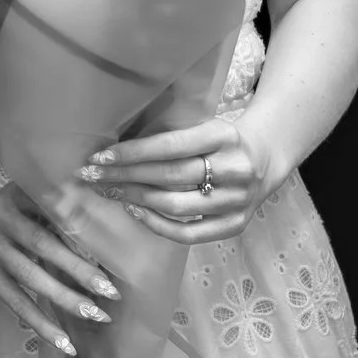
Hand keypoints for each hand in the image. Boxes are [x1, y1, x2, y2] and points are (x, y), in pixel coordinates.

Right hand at [0, 184, 119, 354]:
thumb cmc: (14, 212)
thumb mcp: (30, 198)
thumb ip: (60, 207)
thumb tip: (102, 234)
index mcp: (18, 192)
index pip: (49, 208)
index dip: (74, 230)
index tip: (102, 251)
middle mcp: (1, 216)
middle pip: (42, 243)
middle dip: (79, 268)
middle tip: (110, 290)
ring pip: (32, 276)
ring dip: (67, 298)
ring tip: (96, 314)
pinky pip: (18, 303)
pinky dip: (42, 324)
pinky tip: (65, 342)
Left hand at [79, 116, 280, 244]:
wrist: (267, 156)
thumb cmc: (222, 139)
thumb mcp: (205, 125)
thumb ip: (173, 136)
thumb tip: (117, 149)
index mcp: (223, 135)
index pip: (170, 145)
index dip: (132, 153)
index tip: (99, 156)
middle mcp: (234, 168)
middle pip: (169, 176)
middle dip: (124, 176)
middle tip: (91, 176)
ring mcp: (237, 200)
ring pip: (175, 206)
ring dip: (135, 199)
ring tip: (108, 192)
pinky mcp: (235, 225)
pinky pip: (189, 233)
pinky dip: (157, 225)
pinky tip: (135, 211)